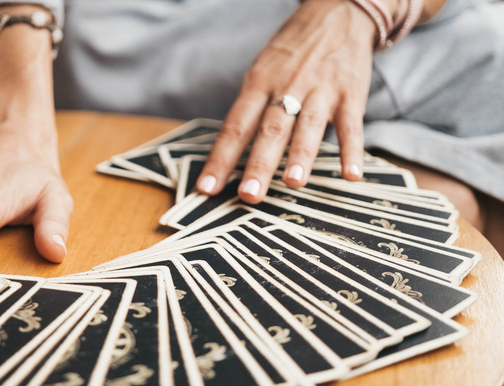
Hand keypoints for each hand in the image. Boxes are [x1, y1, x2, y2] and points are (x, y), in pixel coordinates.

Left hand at [196, 0, 379, 201]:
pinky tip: (350, 175)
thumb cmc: (291, 53)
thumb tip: (229, 156)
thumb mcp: (262, 72)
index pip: (234, 127)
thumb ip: (251, 111)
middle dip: (259, 164)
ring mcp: (320, 90)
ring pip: (309, 126)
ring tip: (293, 182)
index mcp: (258, 84)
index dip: (220, 159)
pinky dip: (352, 150)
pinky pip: (352, 124)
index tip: (206, 189)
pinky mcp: (350, 92)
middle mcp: (286, 87)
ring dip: (301, 156)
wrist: (337, 12)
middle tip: (248, 195)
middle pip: (270, 130)